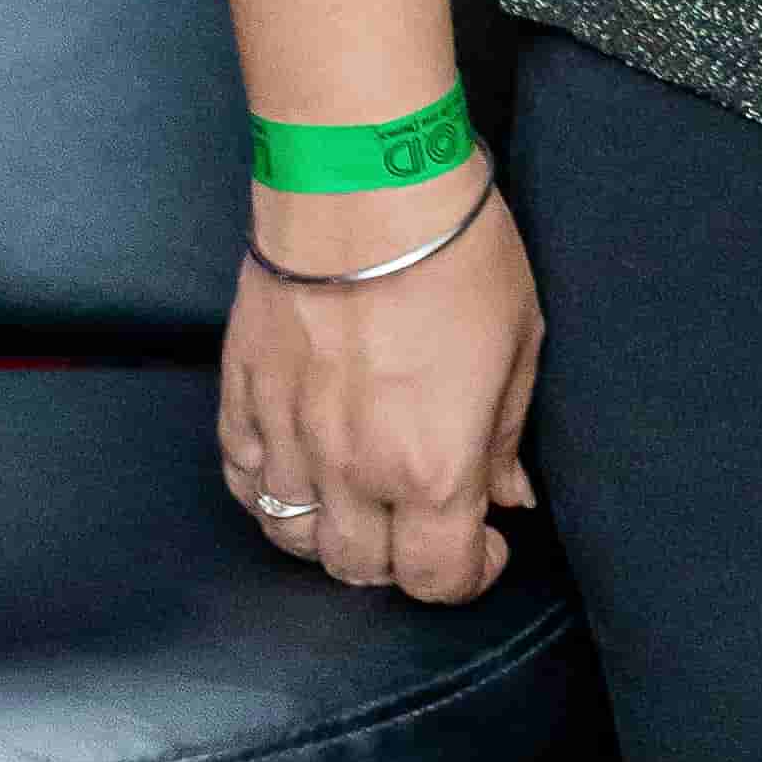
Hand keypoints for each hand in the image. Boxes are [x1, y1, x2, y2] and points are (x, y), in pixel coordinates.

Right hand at [217, 186, 543, 605]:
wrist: (365, 183)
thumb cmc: (456, 251)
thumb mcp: (520, 342)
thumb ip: (505, 435)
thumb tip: (506, 494)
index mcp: (431, 467)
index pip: (438, 578)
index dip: (467, 576)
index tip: (484, 548)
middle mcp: (352, 471)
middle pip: (360, 570)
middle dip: (401, 561)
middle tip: (426, 521)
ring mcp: (287, 436)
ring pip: (293, 536)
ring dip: (332, 534)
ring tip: (364, 501)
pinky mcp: (242, 395)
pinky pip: (242, 479)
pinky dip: (269, 491)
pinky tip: (299, 471)